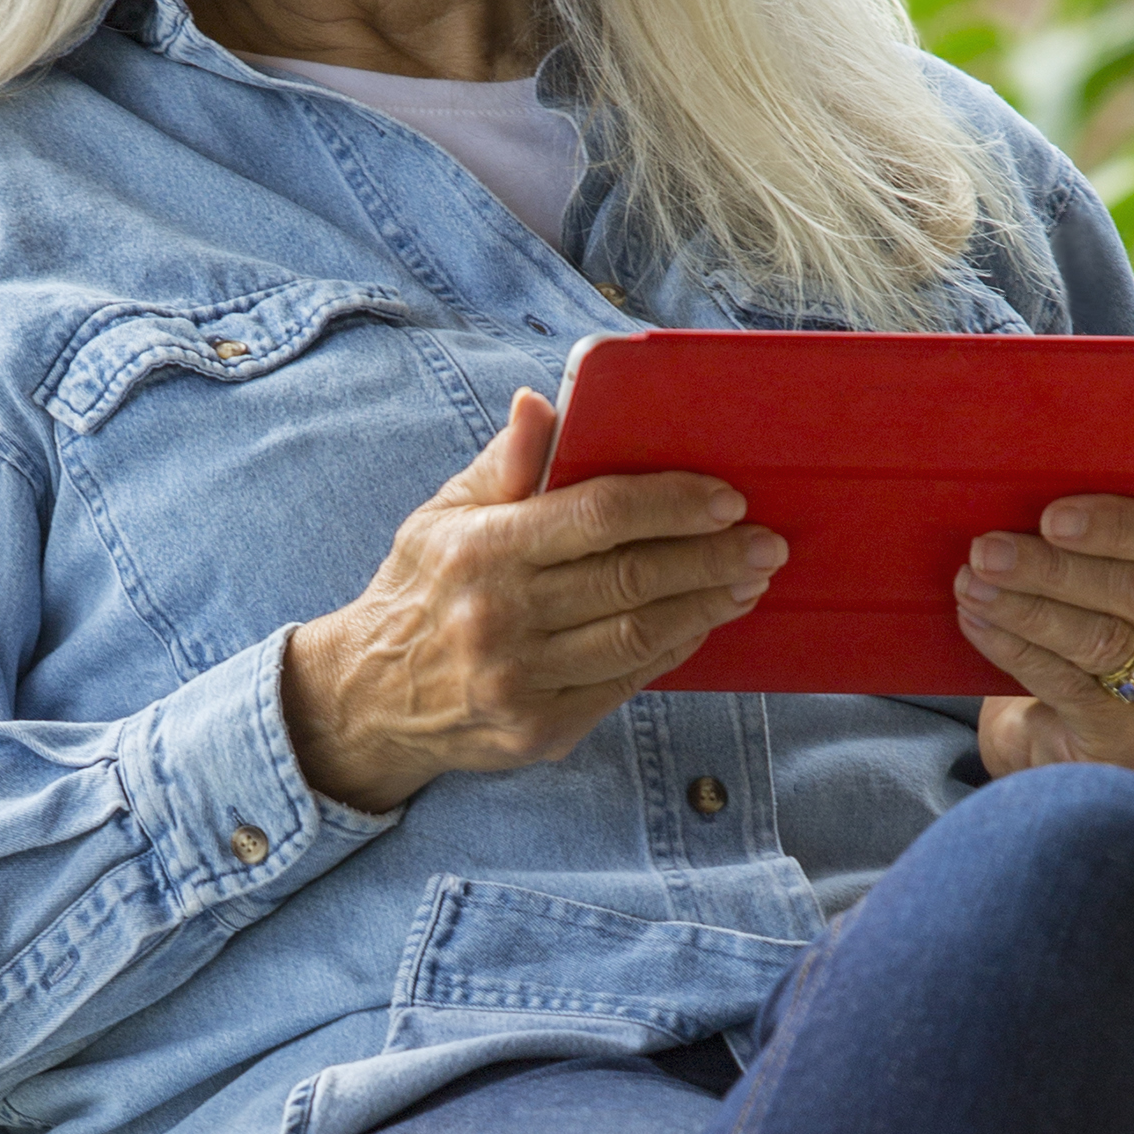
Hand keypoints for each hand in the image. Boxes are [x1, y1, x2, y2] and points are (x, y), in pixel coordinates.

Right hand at [282, 390, 786, 813]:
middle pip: (632, 579)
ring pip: (639, 636)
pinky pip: (626, 683)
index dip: (672, 504)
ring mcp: (521, 681)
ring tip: (749, 580)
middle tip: (766, 541)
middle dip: (711, 557)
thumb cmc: (419, 592)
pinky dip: (674, 649)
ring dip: (707, 606)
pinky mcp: (539, 730)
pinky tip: (703, 622)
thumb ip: (502, 464)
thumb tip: (541, 403)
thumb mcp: (441, 517)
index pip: (597, 515)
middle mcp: (501, 617)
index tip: (727, 497)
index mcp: (481, 551)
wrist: (367, 699)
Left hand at [957, 492, 1133, 777]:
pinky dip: (1016, 651)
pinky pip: (1069, 688)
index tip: (1051, 514)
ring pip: (1101, 641)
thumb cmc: (1095, 630)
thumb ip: (1116, 522)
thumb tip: (1092, 452)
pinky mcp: (1133, 741)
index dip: (1118, 524)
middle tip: (986, 547)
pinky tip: (977, 625)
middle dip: (1054, 568)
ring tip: (970, 583)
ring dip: (1026, 607)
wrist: (1072, 735)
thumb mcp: (1110, 575)